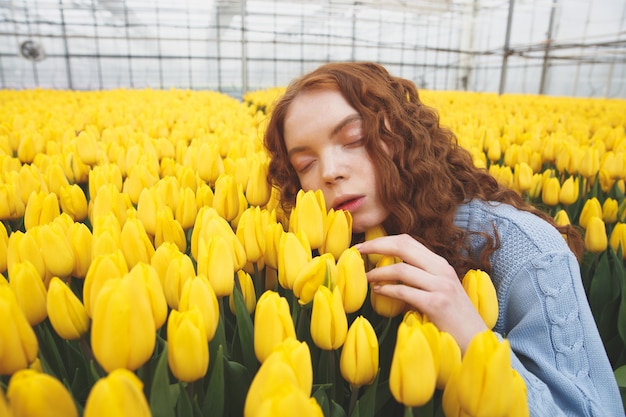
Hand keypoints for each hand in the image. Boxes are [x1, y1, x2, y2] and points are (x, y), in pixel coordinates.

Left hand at [354, 234, 488, 351]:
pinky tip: (377, 292)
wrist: (476, 341)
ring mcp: (441, 286)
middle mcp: (441, 270)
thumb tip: (390, 270)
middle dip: (376, 246)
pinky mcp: (437, 304)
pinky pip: (404, 292)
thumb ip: (421, 278)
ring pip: (401, 269)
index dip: (383, 240)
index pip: (408, 241)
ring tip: (365, 278)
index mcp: (440, 264)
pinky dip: (386, 290)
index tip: (364, 246)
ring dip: (377, 272)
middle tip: (356, 252)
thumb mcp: (440, 290)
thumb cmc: (453, 319)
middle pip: (403, 246)